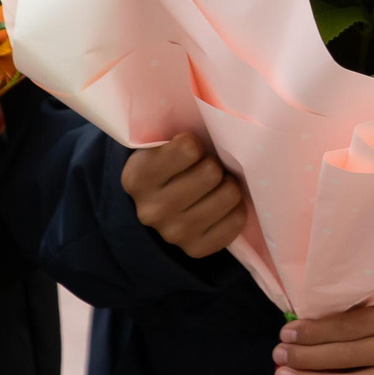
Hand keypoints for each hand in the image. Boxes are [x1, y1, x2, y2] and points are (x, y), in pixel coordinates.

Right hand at [121, 134, 247, 257]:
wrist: (158, 206)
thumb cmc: (169, 165)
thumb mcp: (162, 144)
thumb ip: (181, 136)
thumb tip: (221, 125)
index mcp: (137, 178)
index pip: (189, 148)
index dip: (196, 144)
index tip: (190, 149)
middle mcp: (150, 210)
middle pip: (211, 172)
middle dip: (214, 164)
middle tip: (207, 167)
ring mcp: (173, 234)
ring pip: (229, 194)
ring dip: (228, 184)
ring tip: (215, 185)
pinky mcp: (196, 249)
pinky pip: (236, 221)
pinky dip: (235, 209)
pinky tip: (221, 205)